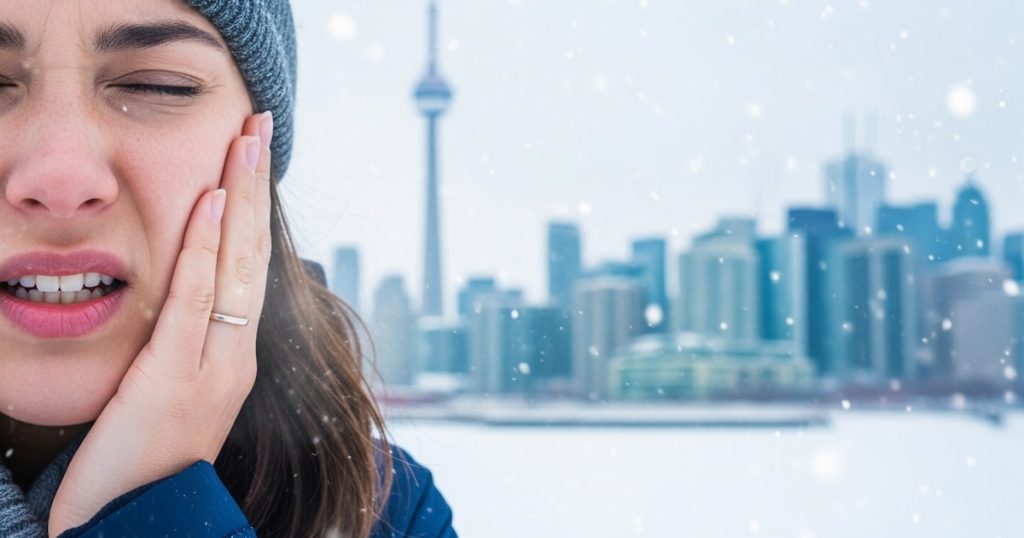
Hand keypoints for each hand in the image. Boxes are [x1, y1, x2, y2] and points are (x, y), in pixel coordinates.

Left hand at [48, 111, 273, 535]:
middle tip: (259, 126)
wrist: (137, 524)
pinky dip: (207, 249)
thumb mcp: (172, 396)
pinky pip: (196, 302)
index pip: (248, 269)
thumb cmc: (146, 464)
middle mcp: (235, 356)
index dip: (253, 210)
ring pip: (235, 267)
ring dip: (240, 199)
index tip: (252, 157)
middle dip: (255, 187)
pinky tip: (211, 204)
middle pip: (252, 256)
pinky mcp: (177, 377)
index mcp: (233, 357)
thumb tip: (177, 301)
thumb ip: (182, 348)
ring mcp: (213, 367)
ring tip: (244, 143)